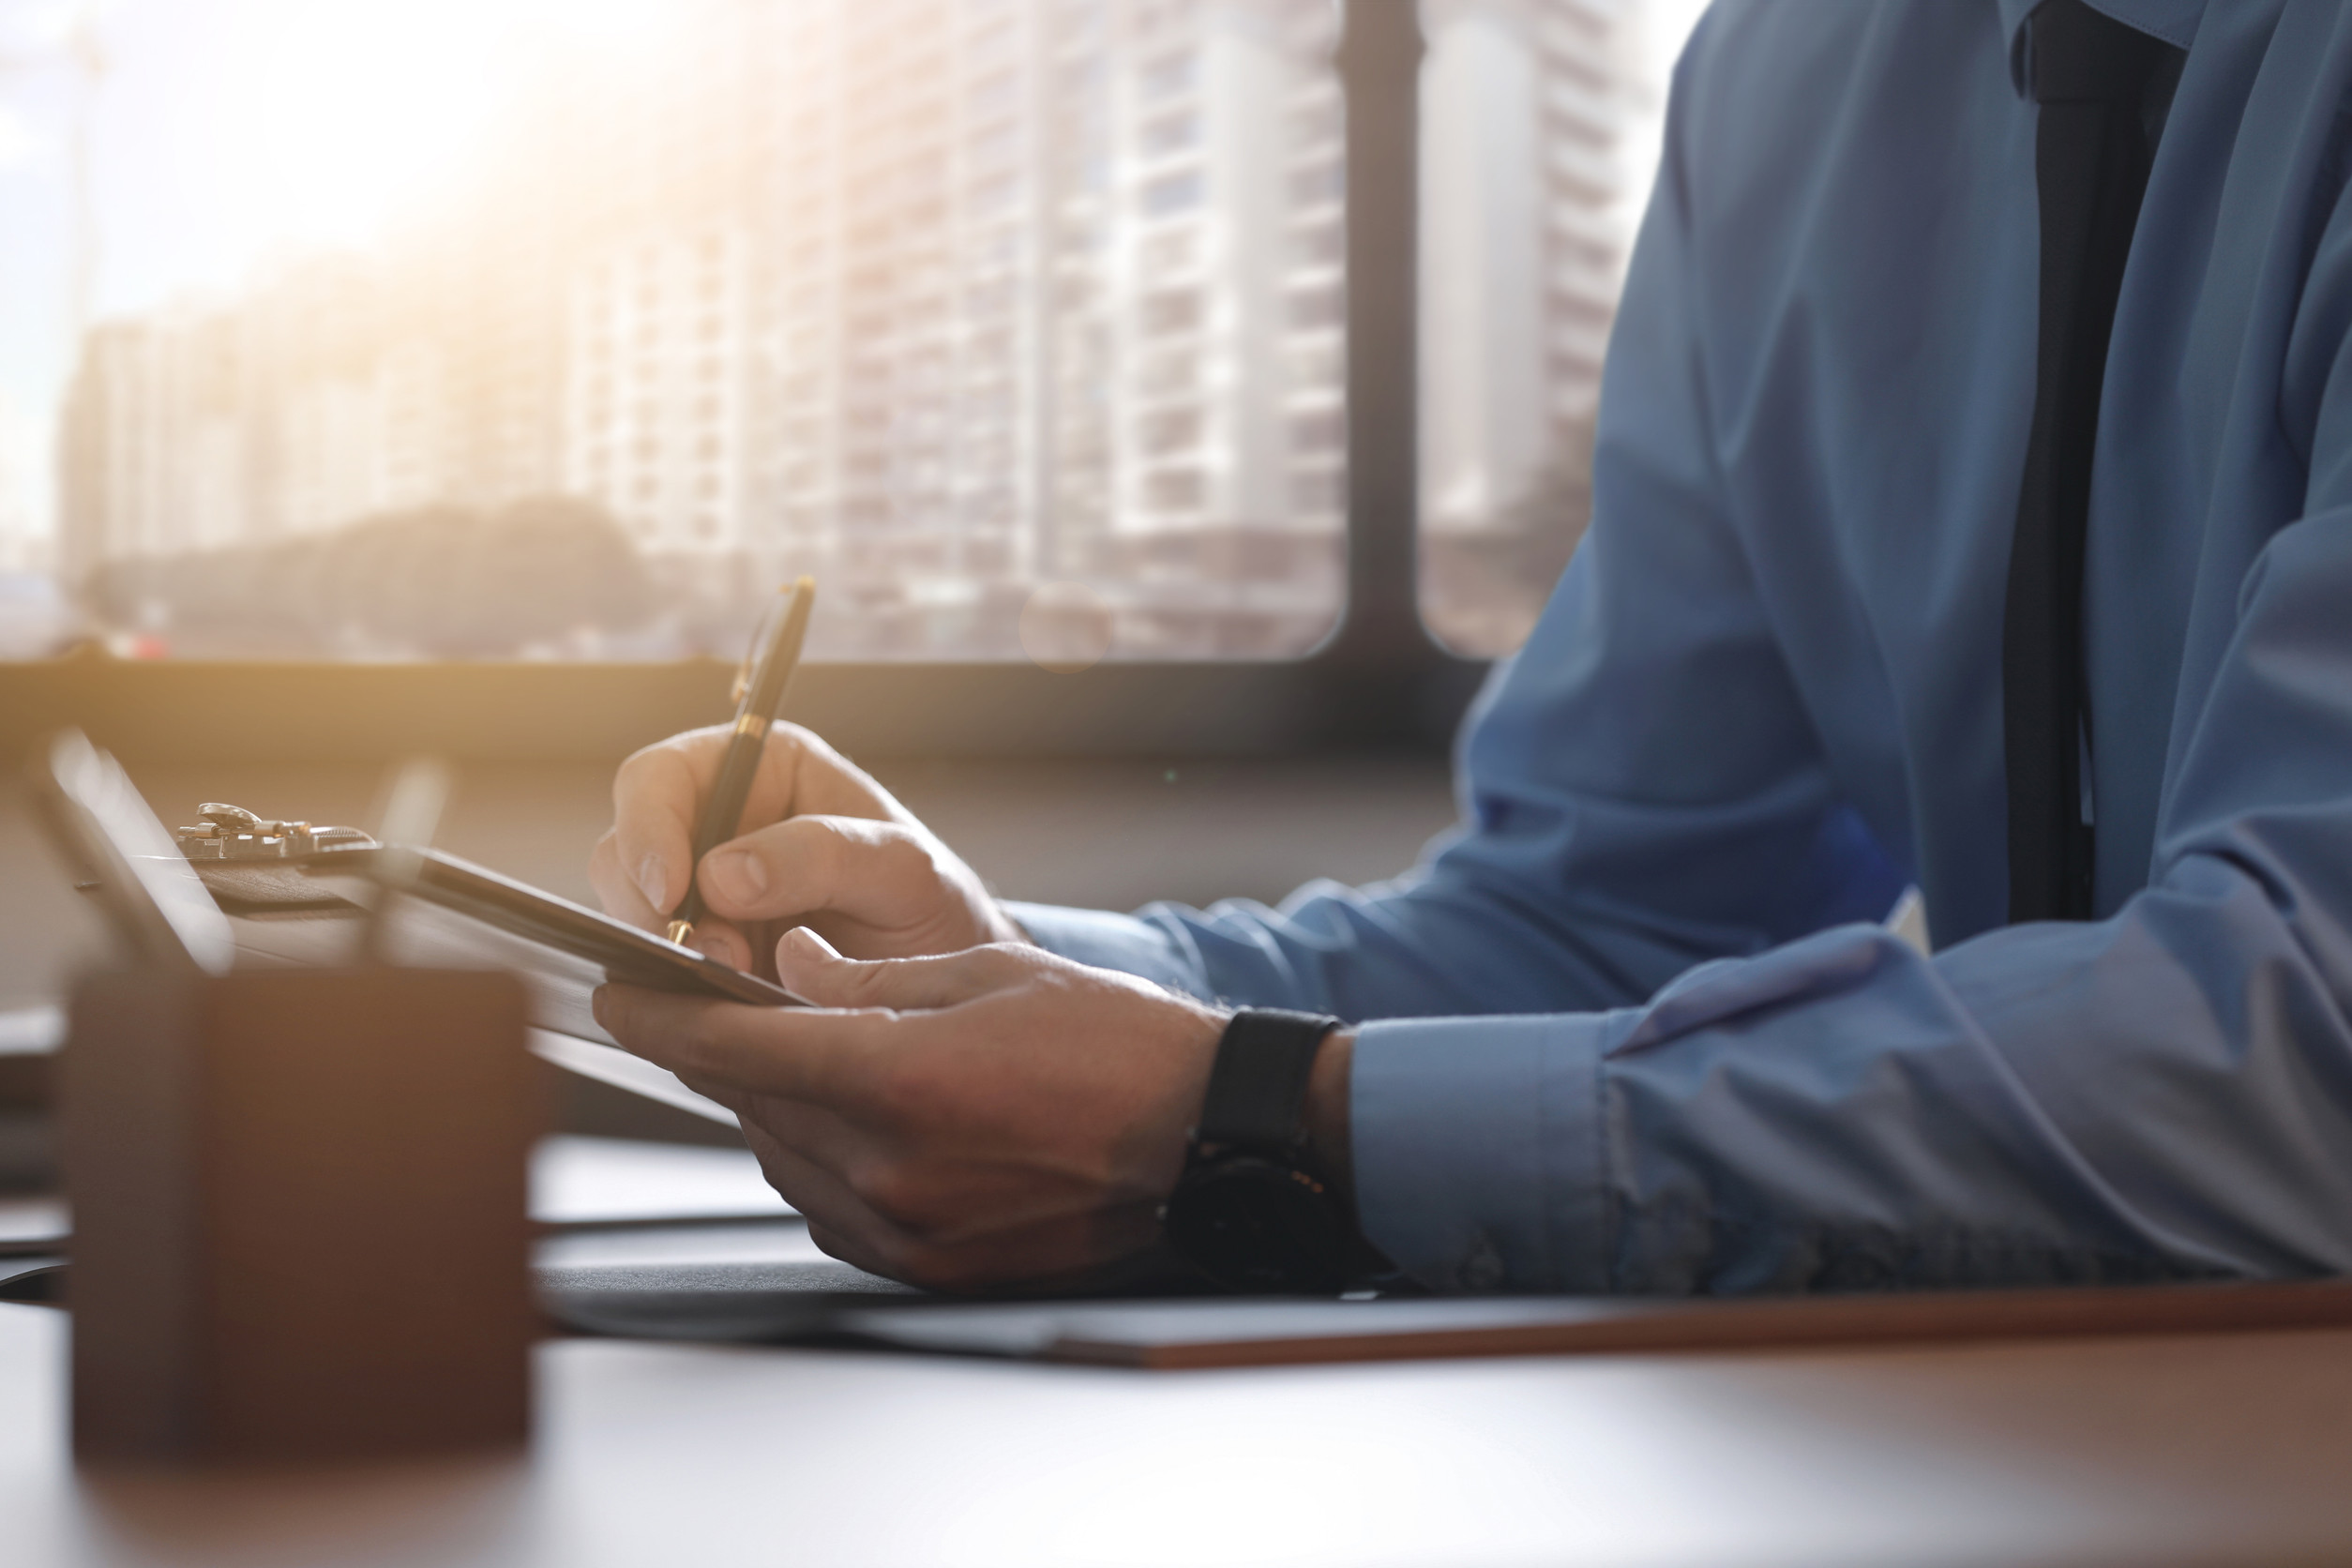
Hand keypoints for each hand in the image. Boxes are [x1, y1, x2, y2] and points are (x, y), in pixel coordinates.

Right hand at [588, 722, 1026, 974]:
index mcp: (762, 768)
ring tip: (740, 973)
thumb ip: (823, 857)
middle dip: (653, 906)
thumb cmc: (932, 904)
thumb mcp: (901, 869)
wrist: (945, 982)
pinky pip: (652, 964)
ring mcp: (701, 890)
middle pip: (625, 847)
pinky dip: (677, 985)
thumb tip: (723, 874)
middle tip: (713, 953)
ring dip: (666, 951)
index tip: (670, 890)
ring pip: (629, 911)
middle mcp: (718, 821)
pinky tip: (726, 995)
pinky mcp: (699, 950)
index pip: (661, 776)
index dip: (648, 828)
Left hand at [593, 931, 1230, 1291]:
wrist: (1205, 1138)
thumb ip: (872, 976)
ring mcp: (906, 1228)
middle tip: (716, 1011)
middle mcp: (888, 1165)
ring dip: (777, 1108)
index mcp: (899, 1078)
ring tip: (815, 1059)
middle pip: (751, 1104)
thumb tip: (791, 968)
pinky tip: (858, 1122)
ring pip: (785, 1159)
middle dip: (725, 1054)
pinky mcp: (926, 1264)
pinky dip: (822, 1161)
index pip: (734, 1048)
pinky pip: (831, 1207)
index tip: (616, 996)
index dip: (659, 1018)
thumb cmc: (1115, 1043)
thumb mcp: (988, 973)